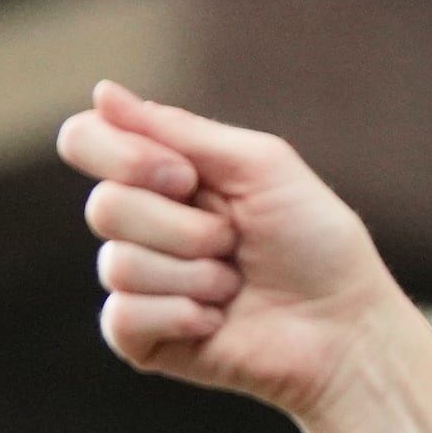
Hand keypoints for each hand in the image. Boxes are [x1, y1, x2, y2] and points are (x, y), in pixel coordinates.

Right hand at [55, 80, 411, 419]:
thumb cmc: (314, 241)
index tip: (185, 177)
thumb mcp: (256, 165)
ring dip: (194, 275)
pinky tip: (216, 322)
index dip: (124, 156)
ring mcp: (139, 283)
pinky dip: (180, 315)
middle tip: (234, 241)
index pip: (87, 140)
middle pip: (104, 207)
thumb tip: (101, 93)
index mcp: (163, 174)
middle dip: (183, 227)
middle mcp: (142, 224)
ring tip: (234, 285)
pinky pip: (122, 317)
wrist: (344, 326)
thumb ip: (177, 129)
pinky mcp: (141, 339)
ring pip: (118, 265)